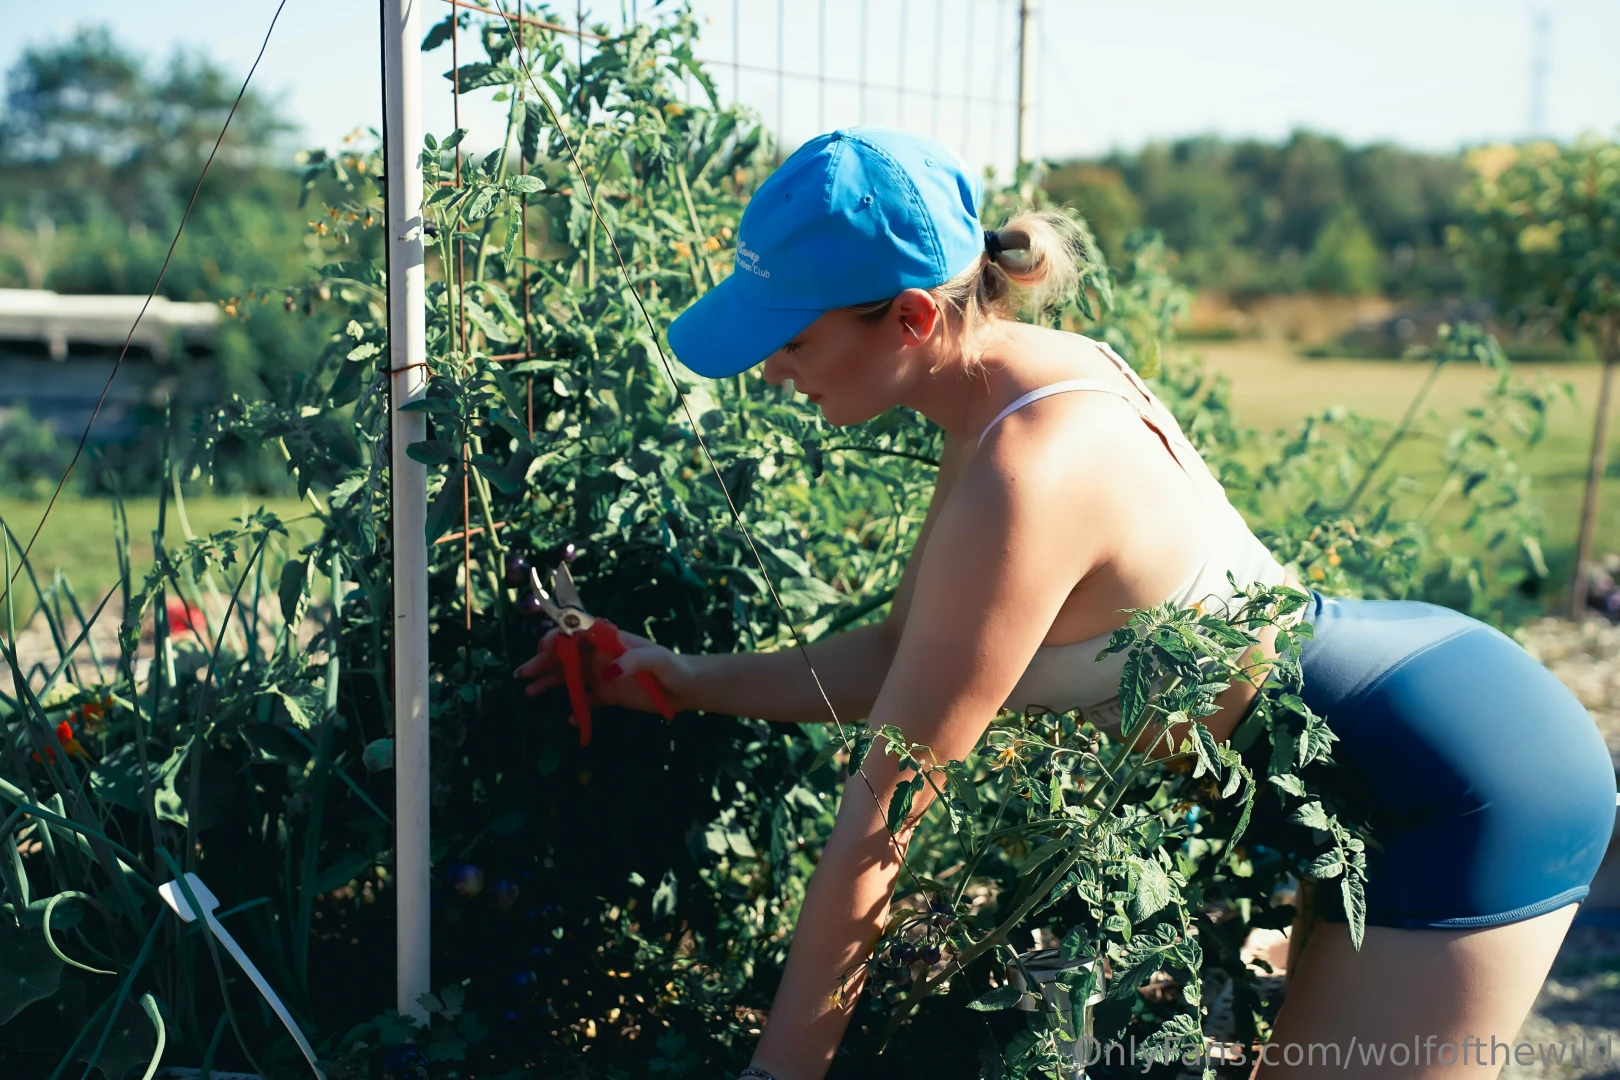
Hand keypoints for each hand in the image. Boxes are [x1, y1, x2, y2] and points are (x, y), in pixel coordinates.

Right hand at [514, 626, 697, 714]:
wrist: (689, 689)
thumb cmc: (674, 668)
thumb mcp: (657, 660)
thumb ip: (633, 661)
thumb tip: (606, 673)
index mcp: (609, 641)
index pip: (575, 634)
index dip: (556, 639)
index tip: (542, 650)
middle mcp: (601, 656)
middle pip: (565, 656)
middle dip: (542, 663)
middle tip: (522, 675)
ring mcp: (603, 675)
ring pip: (569, 677)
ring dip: (549, 682)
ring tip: (529, 692)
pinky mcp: (609, 695)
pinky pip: (586, 700)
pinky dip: (575, 708)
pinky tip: (567, 718)